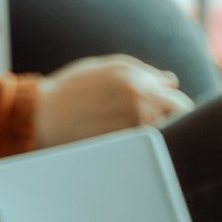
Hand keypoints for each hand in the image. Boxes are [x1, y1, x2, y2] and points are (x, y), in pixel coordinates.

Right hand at [33, 52, 187, 142]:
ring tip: (138, 136)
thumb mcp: (108, 69)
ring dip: (158, 138)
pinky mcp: (121, 147)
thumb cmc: (73, 88)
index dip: (178, 111)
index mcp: (140, 84)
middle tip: (161, 128)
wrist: (40, 114)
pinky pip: (145, 152)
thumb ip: (144, 73)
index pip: (181, 104)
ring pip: (163, 139)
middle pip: (178, 125)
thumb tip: (171, 81)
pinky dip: (143, 149)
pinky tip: (128, 146)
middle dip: (174, 125)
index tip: (172, 115)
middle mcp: (140, 105)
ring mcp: (131, 129)